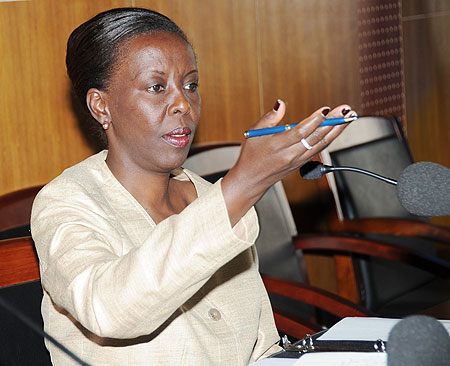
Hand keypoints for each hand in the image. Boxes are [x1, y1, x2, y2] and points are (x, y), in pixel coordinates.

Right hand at [222, 99, 355, 224]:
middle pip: (316, 137)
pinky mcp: (301, 164)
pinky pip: (318, 150)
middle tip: (346, 110)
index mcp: (277, 146)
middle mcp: (290, 155)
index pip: (301, 132)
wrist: (250, 180)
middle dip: (333, 122)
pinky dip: (329, 139)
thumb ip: (270, 118)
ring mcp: (297, 161)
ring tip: (349, 117)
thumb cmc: (251, 156)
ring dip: (337, 130)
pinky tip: (337, 129)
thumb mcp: (254, 134)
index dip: (315, 120)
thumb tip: (281, 103)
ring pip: (321, 144)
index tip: (326, 109)